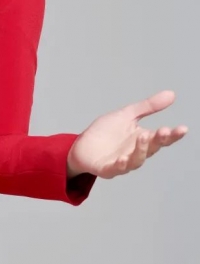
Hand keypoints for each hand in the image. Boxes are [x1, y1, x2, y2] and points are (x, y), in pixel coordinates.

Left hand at [67, 90, 187, 179]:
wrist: (81, 145)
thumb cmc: (106, 132)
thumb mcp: (127, 115)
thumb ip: (148, 107)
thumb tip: (172, 94)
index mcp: (142, 140)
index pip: (161, 138)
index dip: (173, 135)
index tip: (183, 128)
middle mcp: (135, 153)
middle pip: (151, 148)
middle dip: (159, 140)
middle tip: (166, 131)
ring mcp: (121, 162)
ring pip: (136, 160)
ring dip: (141, 149)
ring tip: (144, 136)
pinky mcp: (106, 169)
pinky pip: (115, 169)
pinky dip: (120, 165)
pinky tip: (122, 158)